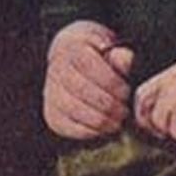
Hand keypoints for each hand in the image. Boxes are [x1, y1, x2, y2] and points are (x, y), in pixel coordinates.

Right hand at [43, 19, 133, 139]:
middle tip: (124, 110)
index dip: (109, 81)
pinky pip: (67, 126)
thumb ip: (120, 55)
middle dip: (108, 103)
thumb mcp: (112, 49)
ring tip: (117, 121)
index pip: (86, 64)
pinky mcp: (51, 114)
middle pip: (79, 88)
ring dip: (100, 119)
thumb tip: (125, 57)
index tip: (126, 91)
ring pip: (72, 109)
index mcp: (70, 45)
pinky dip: (89, 130)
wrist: (78, 66)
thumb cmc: (100, 56)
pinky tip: (104, 128)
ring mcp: (50, 92)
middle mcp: (55, 68)